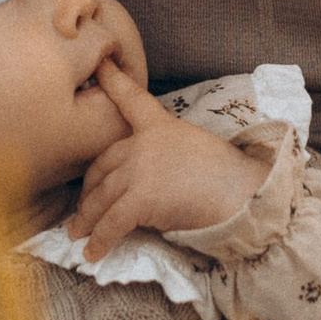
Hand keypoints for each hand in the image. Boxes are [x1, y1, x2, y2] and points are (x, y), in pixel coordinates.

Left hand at [69, 58, 261, 264]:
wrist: (243, 193)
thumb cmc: (229, 176)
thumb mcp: (195, 148)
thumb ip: (166, 153)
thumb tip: (151, 180)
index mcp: (161, 125)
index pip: (132, 99)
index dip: (112, 81)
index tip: (100, 66)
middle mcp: (144, 143)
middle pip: (103, 164)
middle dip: (89, 189)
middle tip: (82, 206)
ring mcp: (140, 170)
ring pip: (101, 197)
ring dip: (87, 219)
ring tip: (77, 233)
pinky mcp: (140, 198)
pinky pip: (111, 223)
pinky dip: (100, 241)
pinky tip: (92, 254)